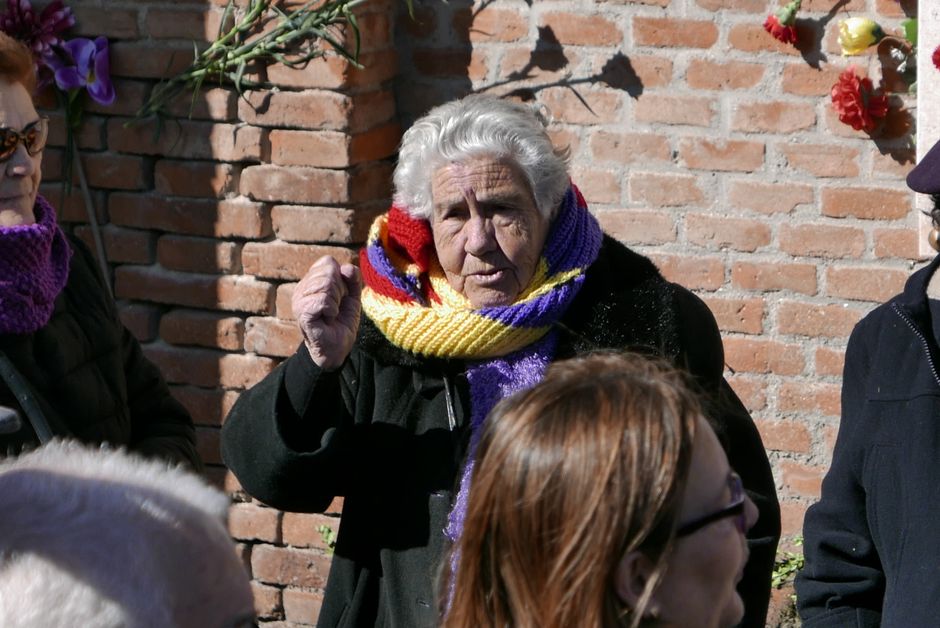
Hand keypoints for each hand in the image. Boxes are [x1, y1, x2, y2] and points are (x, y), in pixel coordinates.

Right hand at [292, 256, 361, 370]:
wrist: (338, 347)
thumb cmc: (342, 322)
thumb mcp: (352, 296)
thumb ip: (353, 278)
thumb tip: (347, 267)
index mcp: (312, 281)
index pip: (328, 262)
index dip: (341, 278)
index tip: (340, 296)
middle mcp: (302, 287)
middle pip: (328, 271)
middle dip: (340, 290)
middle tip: (336, 307)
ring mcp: (299, 299)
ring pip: (326, 284)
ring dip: (336, 301)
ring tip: (332, 313)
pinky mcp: (302, 312)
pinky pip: (323, 300)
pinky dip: (332, 310)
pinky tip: (328, 319)